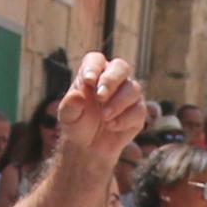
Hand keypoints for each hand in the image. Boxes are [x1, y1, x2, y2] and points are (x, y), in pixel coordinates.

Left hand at [50, 54, 149, 169]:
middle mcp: (113, 79)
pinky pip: (138, 110)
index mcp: (93, 74)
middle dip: (111, 81)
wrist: (89, 146)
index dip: (94, 67)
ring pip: (133, 88)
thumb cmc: (77, 125)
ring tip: (104, 117)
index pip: (96, 60)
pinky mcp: (138, 111)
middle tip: (100, 97)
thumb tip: (76, 97)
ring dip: (118, 103)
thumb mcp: (68, 117)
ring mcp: (128, 94)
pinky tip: (112, 126)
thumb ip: (70, 106)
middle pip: (120, 67)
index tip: (88, 81)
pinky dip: (124, 119)